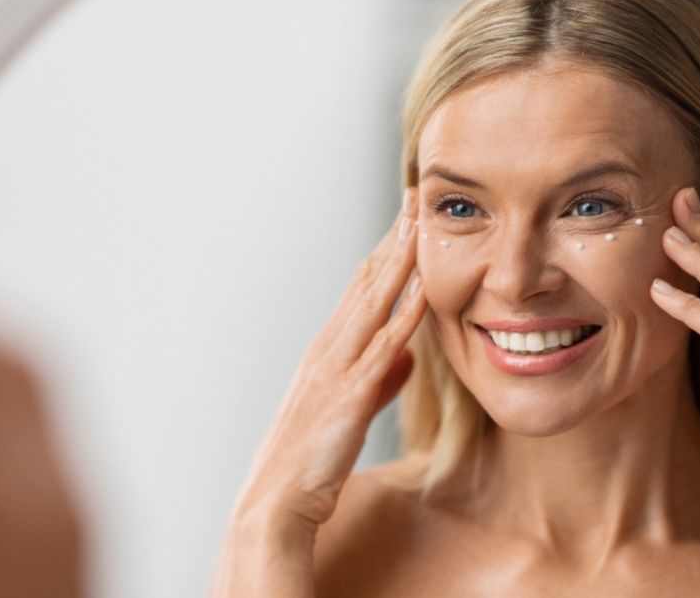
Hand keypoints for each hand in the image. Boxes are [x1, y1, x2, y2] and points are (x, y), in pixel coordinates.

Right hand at [232, 188, 427, 530]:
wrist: (274, 502)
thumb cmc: (306, 463)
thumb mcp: (347, 411)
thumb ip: (379, 378)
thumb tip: (407, 354)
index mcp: (325, 351)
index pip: (359, 288)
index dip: (385, 251)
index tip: (407, 218)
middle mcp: (327, 348)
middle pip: (365, 280)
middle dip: (393, 237)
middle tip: (417, 196)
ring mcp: (336, 367)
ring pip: (373, 300)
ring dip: (399, 258)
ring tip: (422, 221)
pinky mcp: (350, 394)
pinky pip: (384, 345)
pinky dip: (405, 313)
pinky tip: (426, 287)